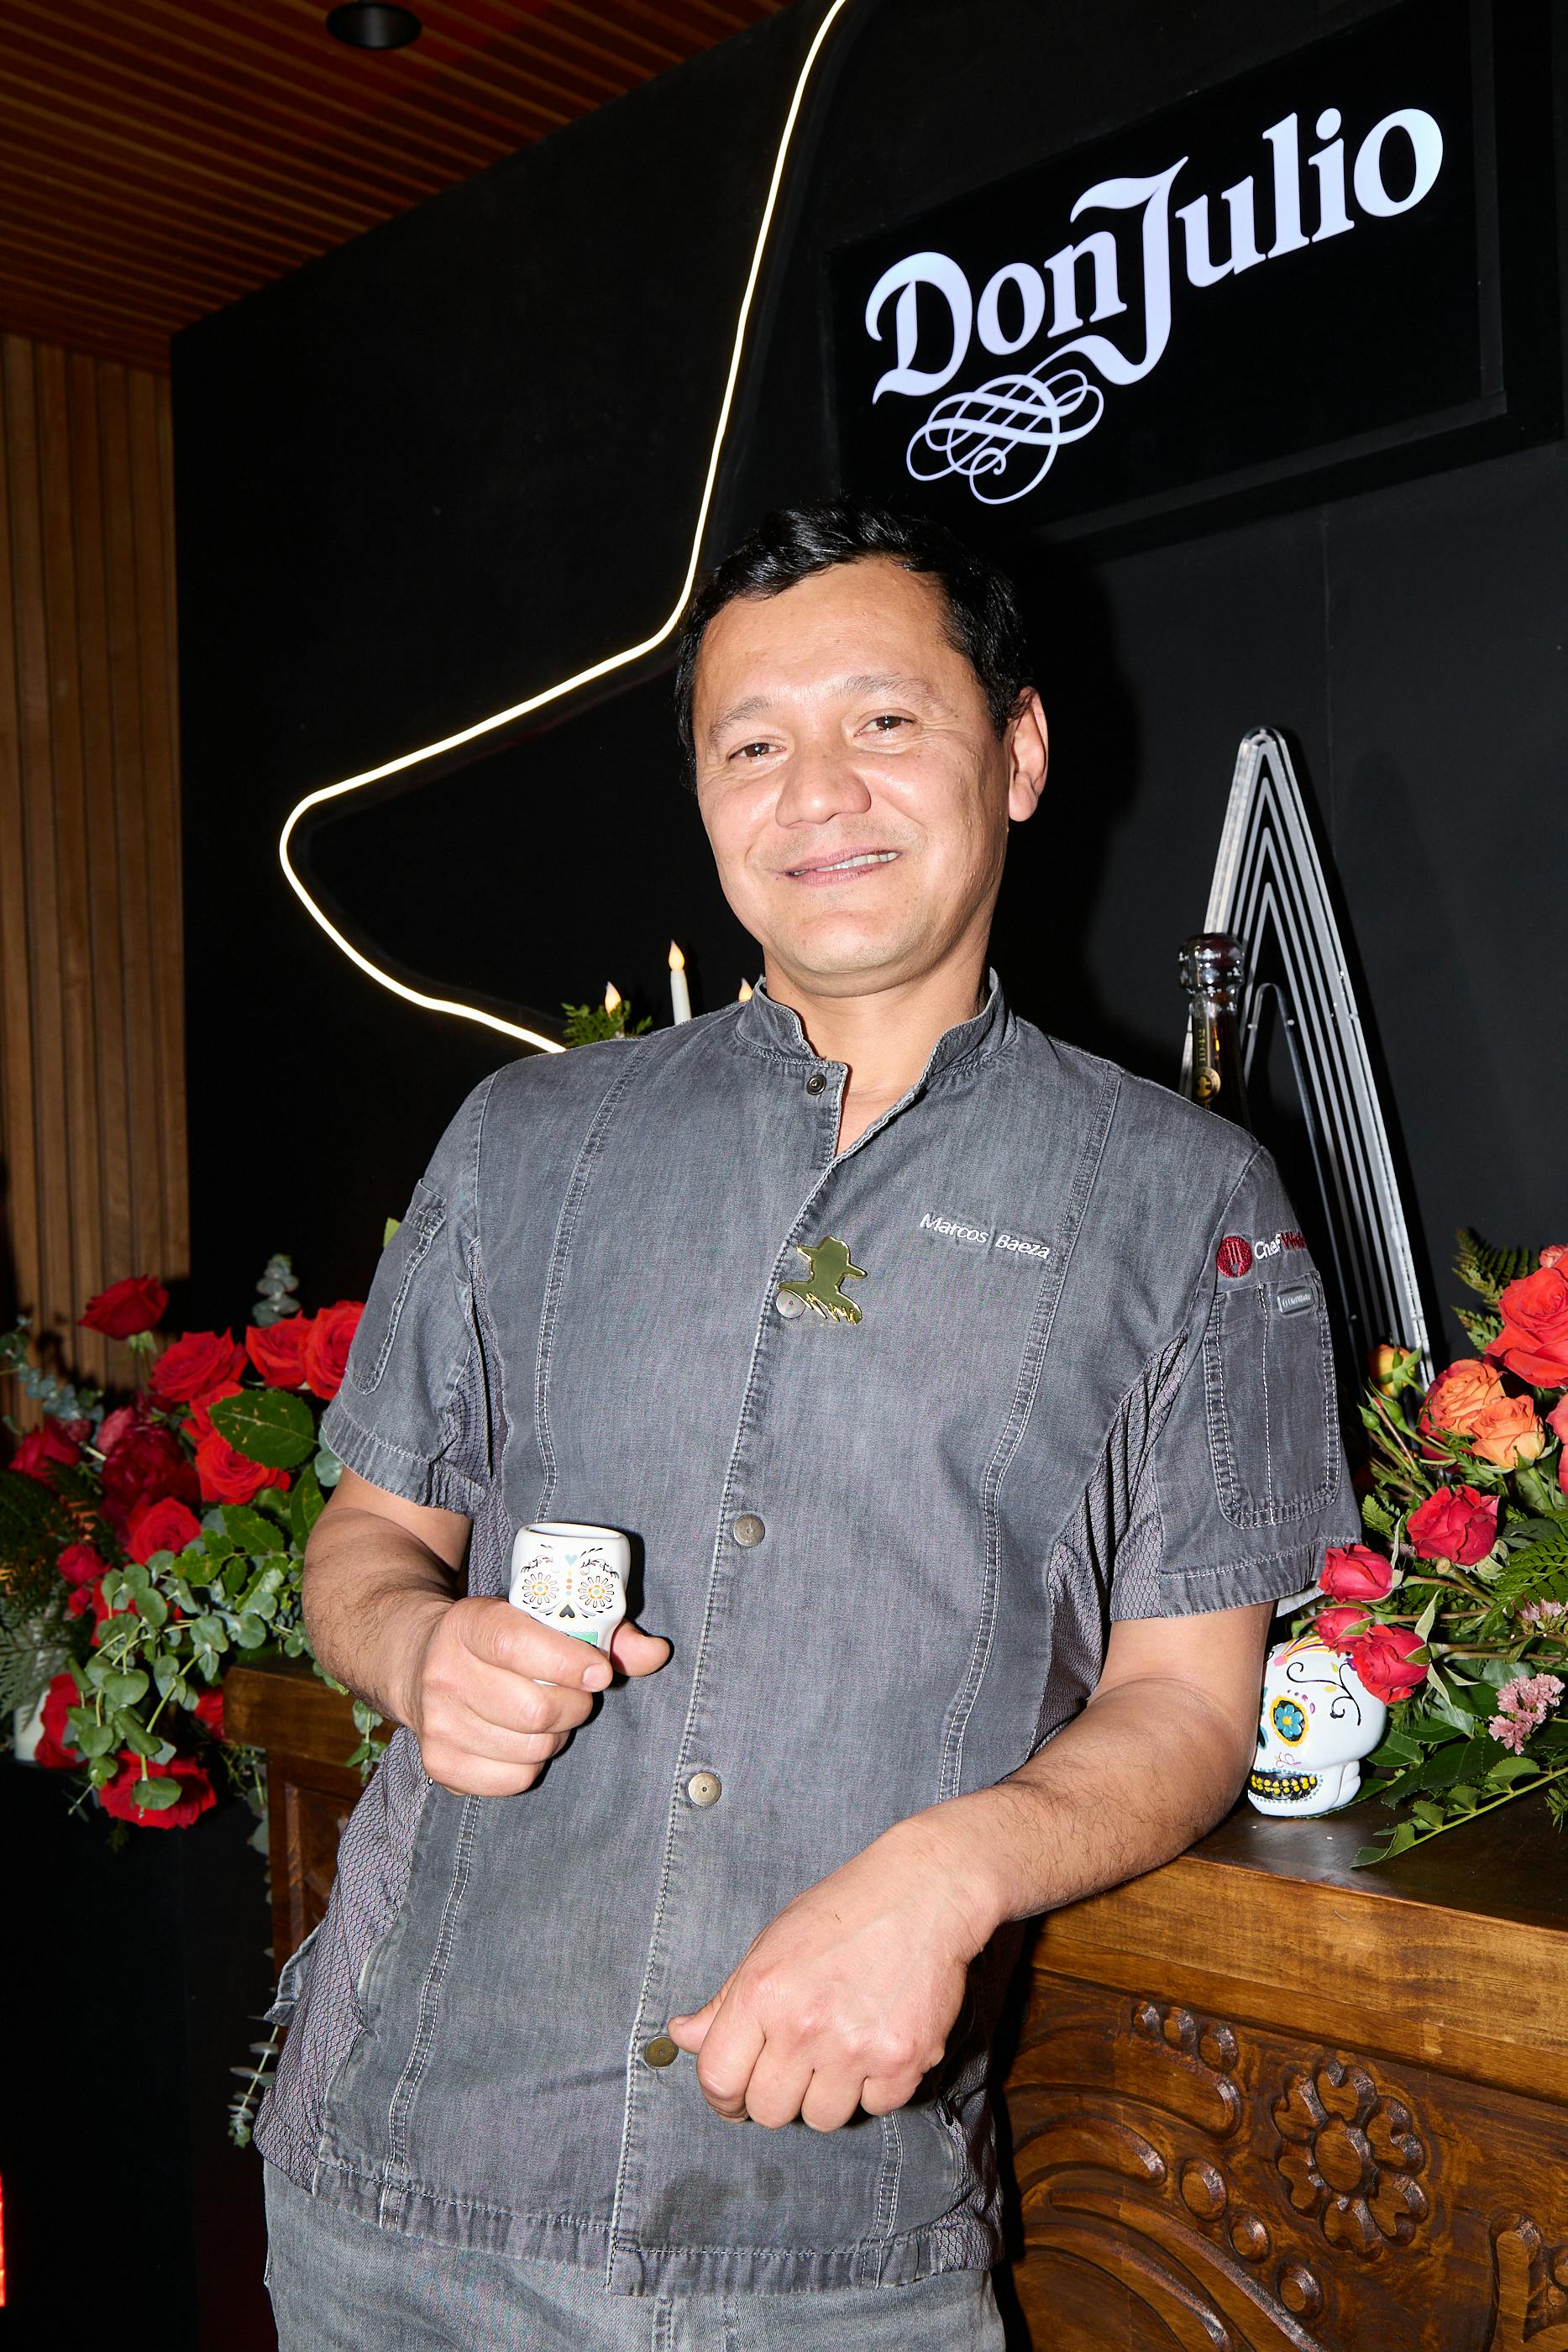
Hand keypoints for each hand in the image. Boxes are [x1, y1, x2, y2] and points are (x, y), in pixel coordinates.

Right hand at [398, 1595, 669, 1796]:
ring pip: (530, 1748)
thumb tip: (657, 1652)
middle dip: (575, 1705)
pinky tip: (525, 1739)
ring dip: (557, 1735)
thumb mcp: (537, 1616)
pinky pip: (514, 1779)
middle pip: (533, 1709)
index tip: (600, 1673)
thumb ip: (603, 1631)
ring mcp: (437, 1724)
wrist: (420, 1660)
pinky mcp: (440, 1765)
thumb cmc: (499, 1636)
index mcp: (468, 1625)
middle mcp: (445, 1675)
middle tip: (580, 1695)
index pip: (517, 1646)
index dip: (567, 1662)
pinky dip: (533, 1764)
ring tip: (550, 1714)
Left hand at [665, 1824, 986, 2131]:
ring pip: (822, 2118)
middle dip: (778, 2095)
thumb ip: (726, 2001)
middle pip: (768, 2111)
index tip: (735, 2097)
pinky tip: (879, 2042)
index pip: (718, 2079)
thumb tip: (681, 2037)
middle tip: (798, 2063)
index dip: (722, 2098)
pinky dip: (876, 2086)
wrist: (923, 1891)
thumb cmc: (843, 1911)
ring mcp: (856, 2046)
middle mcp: (805, 2025)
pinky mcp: (903, 2059)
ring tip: (842, 2046)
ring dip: (829, 2093)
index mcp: (762, 1992)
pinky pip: (875, 2107)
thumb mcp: (770, 1944)